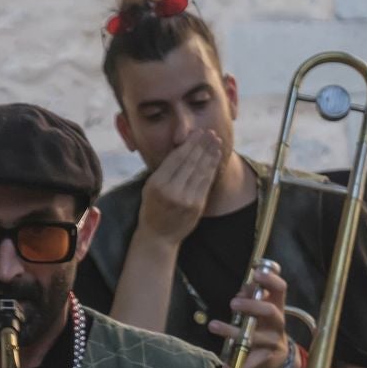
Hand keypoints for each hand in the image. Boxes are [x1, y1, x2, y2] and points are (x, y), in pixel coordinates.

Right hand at [138, 129, 223, 244]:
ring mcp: (186, 199)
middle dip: (202, 145)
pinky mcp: (197, 206)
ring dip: (210, 154)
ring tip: (216, 141)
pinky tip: (216, 158)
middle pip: (191, 162)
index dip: (189, 144)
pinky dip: (212, 168)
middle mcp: (172, 191)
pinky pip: (206, 183)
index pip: (176, 158)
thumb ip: (165, 171)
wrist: (159, 235)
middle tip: (211, 132)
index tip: (197, 133)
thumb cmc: (153, 207)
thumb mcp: (150, 187)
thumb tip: (183, 148)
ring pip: (201, 171)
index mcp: (157, 184)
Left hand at [207, 264, 290, 367]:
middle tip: (233, 303)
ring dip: (232, 331)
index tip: (256, 272)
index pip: (280, 288)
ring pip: (255, 336)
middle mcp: (278, 322)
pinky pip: (252, 361)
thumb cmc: (265, 326)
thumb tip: (242, 290)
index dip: (271, 279)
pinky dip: (239, 365)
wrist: (279, 355)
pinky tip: (225, 367)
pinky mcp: (266, 358)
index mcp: (277, 305)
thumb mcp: (261, 309)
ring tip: (213, 326)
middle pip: (270, 311)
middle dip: (252, 306)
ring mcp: (273, 341)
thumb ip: (251, 297)